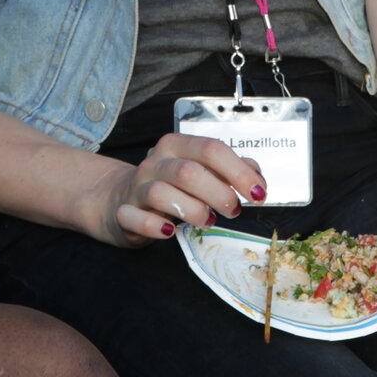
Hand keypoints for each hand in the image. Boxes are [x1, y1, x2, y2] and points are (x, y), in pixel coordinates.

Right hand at [99, 133, 267, 245]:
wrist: (118, 197)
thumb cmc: (168, 184)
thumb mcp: (200, 169)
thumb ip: (230, 170)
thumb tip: (257, 179)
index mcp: (178, 146)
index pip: (212, 150)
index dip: (239, 172)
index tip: (258, 193)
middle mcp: (156, 162)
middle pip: (189, 172)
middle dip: (219, 194)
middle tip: (233, 210)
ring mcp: (137, 187)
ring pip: (161, 193)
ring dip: (192, 211)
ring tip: (206, 221)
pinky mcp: (123, 212)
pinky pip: (134, 217)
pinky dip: (154, 226)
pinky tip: (170, 231)